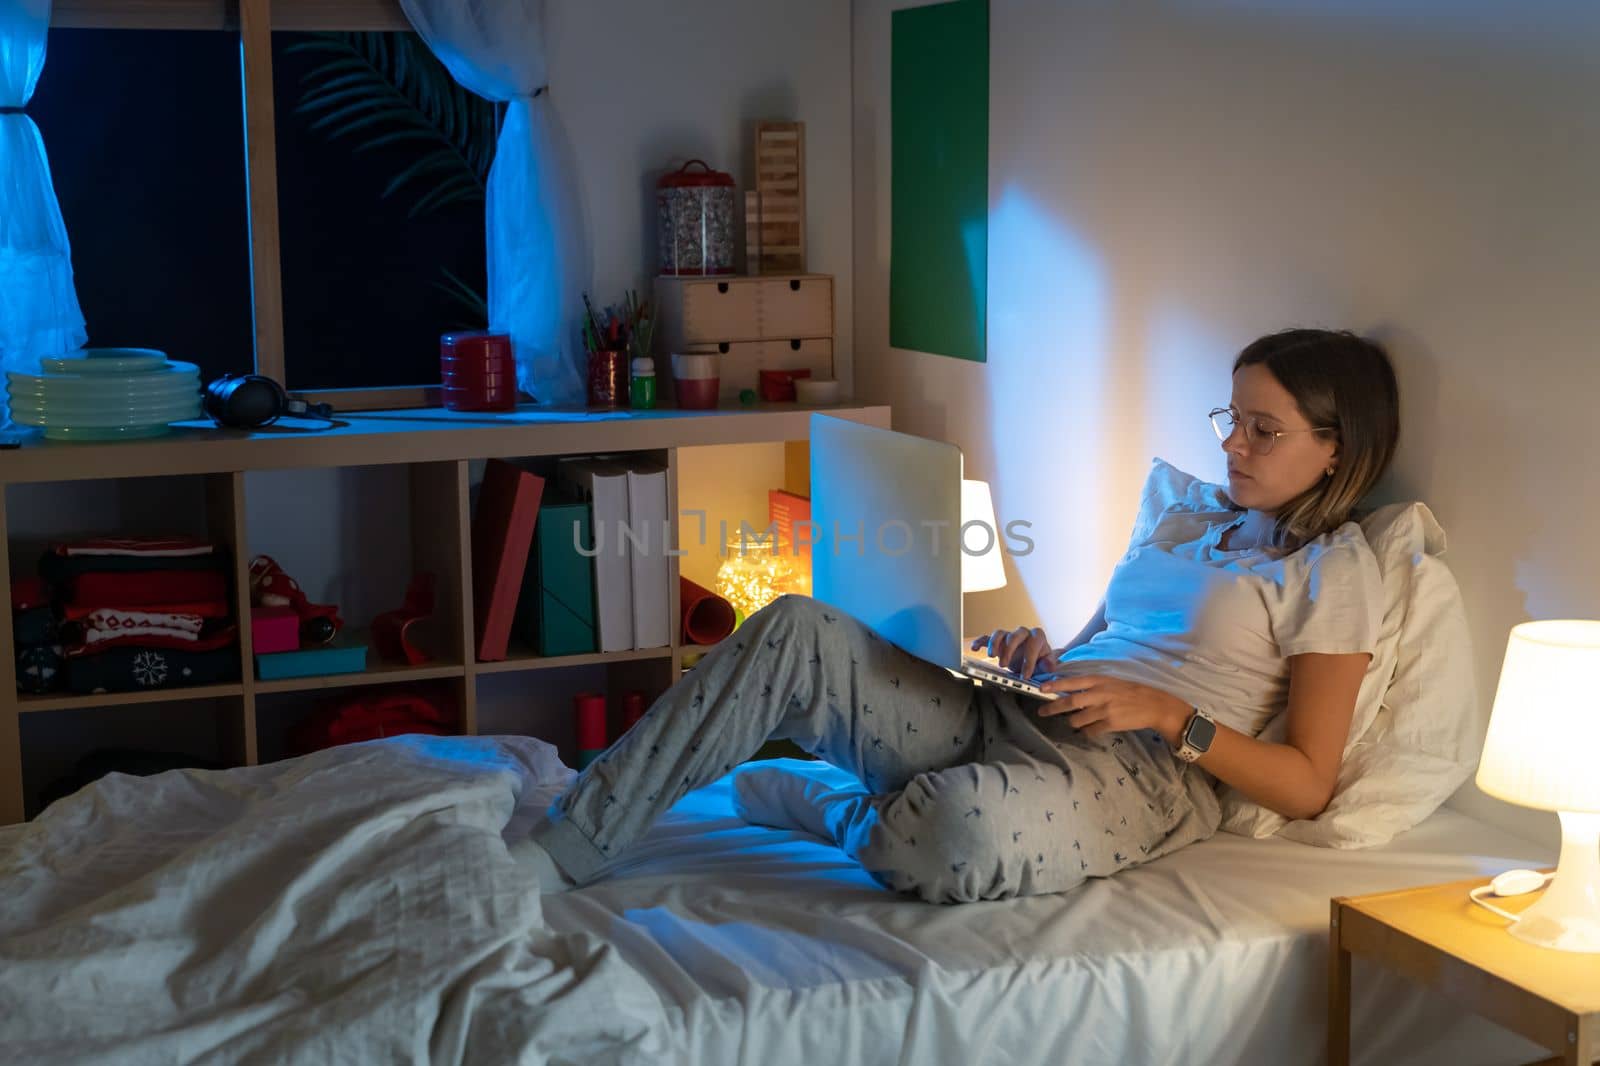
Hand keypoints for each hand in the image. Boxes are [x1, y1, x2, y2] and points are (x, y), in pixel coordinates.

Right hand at [970, 625, 1056, 678]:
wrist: (1033, 660)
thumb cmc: (1040, 660)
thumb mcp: (1047, 663)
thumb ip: (1049, 663)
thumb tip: (1048, 666)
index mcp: (1037, 637)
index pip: (1033, 644)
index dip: (1029, 659)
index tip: (1025, 675)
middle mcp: (1022, 634)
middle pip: (1015, 635)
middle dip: (1009, 650)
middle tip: (1004, 665)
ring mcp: (1009, 637)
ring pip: (1000, 633)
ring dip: (995, 644)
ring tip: (992, 656)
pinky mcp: (998, 642)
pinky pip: (987, 638)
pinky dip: (980, 641)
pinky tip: (975, 648)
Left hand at [1038, 674, 1191, 744]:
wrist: (1153, 705)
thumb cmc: (1130, 691)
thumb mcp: (1111, 682)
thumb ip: (1092, 686)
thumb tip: (1070, 692)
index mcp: (1099, 681)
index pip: (1072, 682)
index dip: (1055, 685)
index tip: (1041, 688)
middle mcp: (1100, 694)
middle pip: (1070, 702)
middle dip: (1053, 707)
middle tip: (1042, 711)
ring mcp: (1105, 710)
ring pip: (1077, 719)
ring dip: (1072, 722)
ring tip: (1074, 721)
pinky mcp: (1110, 724)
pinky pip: (1090, 731)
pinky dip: (1086, 731)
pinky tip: (1088, 729)